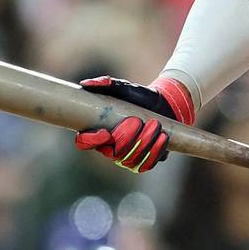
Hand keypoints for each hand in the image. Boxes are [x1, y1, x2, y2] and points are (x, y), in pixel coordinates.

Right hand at [73, 76, 193, 172]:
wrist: (164, 104)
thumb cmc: (138, 97)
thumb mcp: (124, 87)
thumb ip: (107, 84)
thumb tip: (86, 84)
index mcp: (99, 131)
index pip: (84, 142)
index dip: (91, 141)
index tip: (106, 132)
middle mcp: (110, 148)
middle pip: (112, 154)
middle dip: (126, 138)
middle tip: (137, 121)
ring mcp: (127, 158)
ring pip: (130, 160)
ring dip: (144, 142)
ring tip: (155, 124)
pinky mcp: (145, 161)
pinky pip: (147, 165)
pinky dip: (155, 151)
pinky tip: (162, 137)